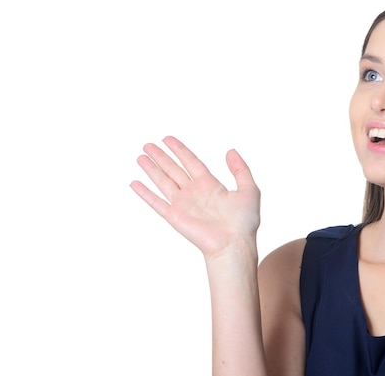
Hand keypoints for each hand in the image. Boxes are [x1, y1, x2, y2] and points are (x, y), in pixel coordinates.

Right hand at [130, 136, 260, 259]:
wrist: (234, 244)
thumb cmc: (244, 222)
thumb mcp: (249, 189)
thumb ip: (241, 169)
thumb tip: (230, 151)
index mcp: (210, 185)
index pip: (191, 162)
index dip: (179, 150)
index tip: (167, 139)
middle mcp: (194, 193)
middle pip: (174, 170)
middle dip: (161, 157)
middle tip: (147, 145)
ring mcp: (183, 204)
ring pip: (163, 182)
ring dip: (151, 169)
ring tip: (141, 157)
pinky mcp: (175, 217)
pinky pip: (157, 202)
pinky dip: (145, 193)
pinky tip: (135, 183)